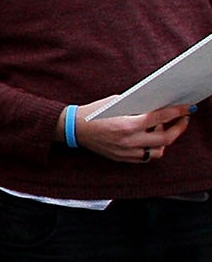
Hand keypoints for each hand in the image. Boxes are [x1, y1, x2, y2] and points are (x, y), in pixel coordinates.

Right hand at [73, 97, 193, 163]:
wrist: (74, 128)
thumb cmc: (94, 113)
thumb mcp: (118, 103)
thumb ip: (139, 106)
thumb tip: (159, 105)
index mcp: (128, 125)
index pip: (161, 118)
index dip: (177, 112)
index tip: (187, 108)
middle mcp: (129, 141)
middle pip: (165, 138)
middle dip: (179, 128)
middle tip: (183, 120)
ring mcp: (125, 152)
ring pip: (157, 151)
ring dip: (165, 141)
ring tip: (164, 130)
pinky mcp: (121, 158)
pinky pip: (145, 158)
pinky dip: (152, 149)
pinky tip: (151, 140)